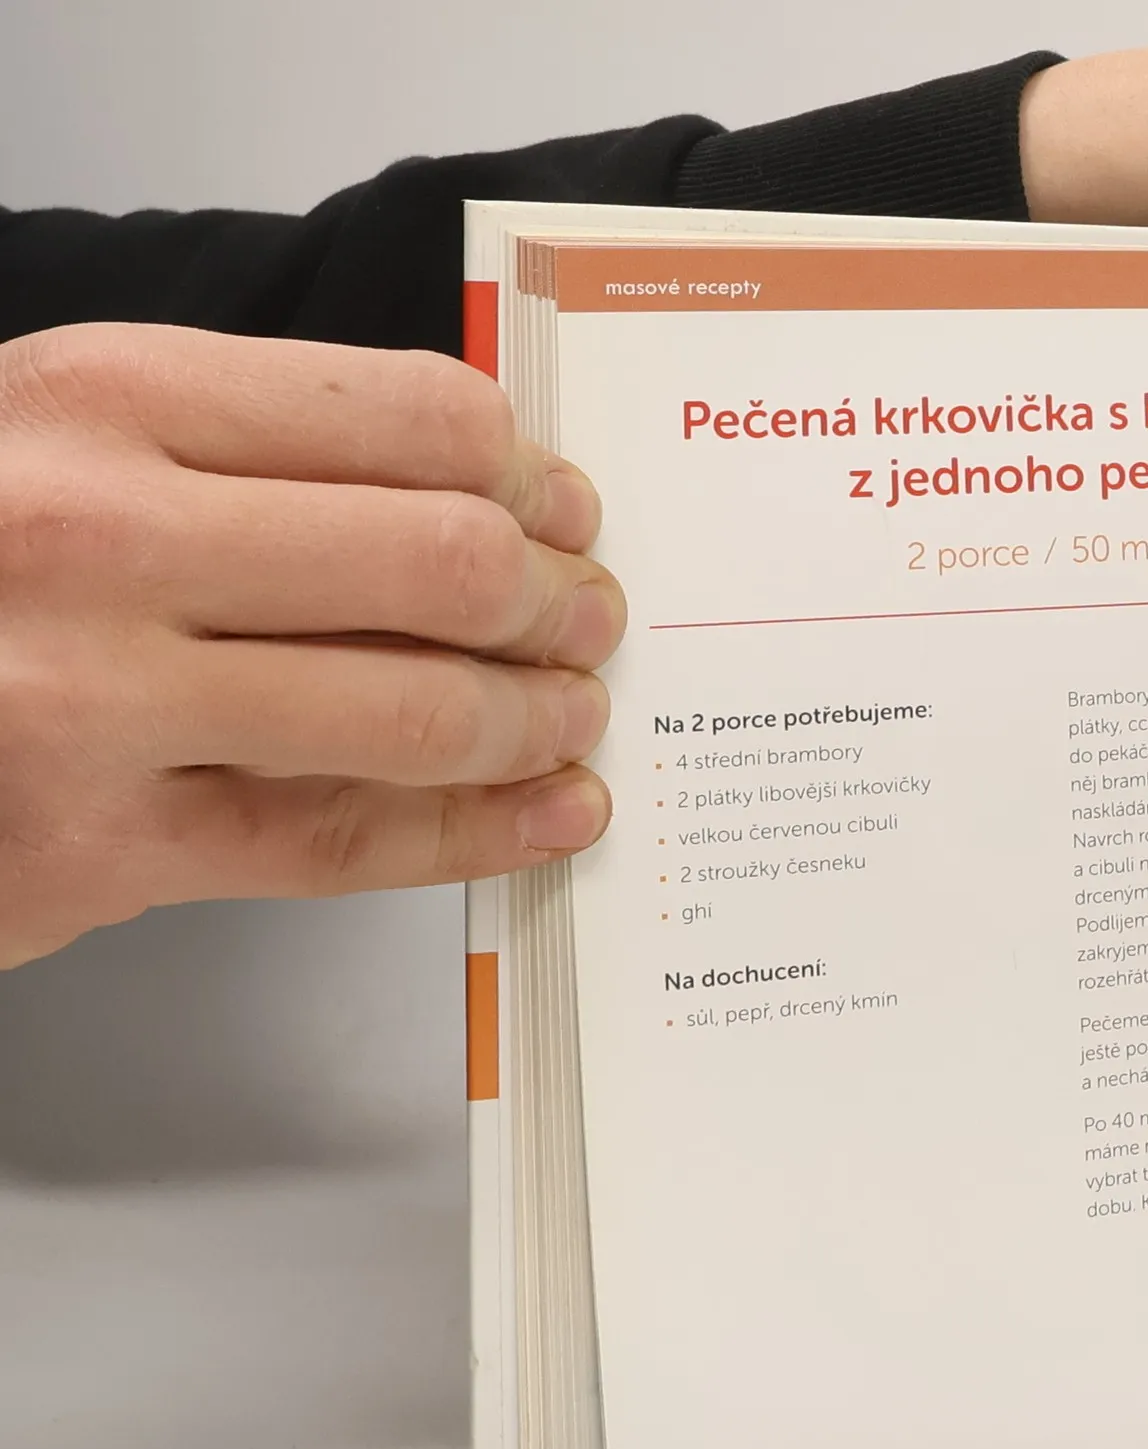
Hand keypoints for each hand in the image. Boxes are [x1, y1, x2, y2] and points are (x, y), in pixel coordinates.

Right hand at [0, 323, 623, 967]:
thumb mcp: (56, 442)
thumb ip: (235, 452)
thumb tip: (467, 487)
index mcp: (97, 399)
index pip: (403, 418)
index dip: (525, 470)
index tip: (564, 503)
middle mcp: (100, 537)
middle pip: (438, 564)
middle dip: (554, 599)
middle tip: (590, 618)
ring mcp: (98, 702)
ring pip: (412, 712)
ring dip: (534, 718)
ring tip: (576, 715)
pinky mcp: (102, 850)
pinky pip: (345, 841)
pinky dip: (477, 832)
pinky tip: (547, 815)